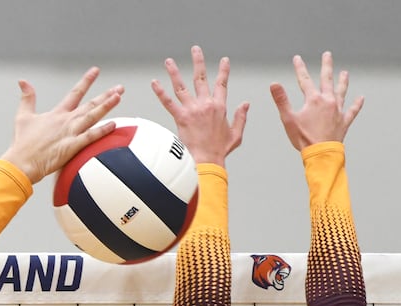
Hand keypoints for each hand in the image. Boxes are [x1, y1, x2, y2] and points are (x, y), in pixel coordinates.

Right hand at [0, 68, 123, 183]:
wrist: (21, 162)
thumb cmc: (22, 143)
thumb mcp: (23, 116)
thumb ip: (27, 98)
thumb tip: (23, 81)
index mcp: (56, 114)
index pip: (75, 93)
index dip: (86, 81)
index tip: (96, 71)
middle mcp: (66, 121)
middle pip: (89, 105)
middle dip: (105, 95)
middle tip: (120, 88)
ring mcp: (70, 133)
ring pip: (92, 117)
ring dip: (106, 106)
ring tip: (118, 97)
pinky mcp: (71, 147)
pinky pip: (90, 137)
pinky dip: (102, 131)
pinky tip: (113, 124)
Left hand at [151, 45, 248, 166]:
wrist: (208, 161)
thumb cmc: (220, 151)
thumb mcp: (236, 134)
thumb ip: (241, 117)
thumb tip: (246, 104)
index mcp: (220, 107)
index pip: (222, 84)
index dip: (223, 71)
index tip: (224, 60)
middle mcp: (206, 104)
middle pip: (201, 78)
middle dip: (198, 62)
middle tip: (195, 49)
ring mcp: (192, 110)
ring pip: (182, 86)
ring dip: (174, 72)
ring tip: (168, 61)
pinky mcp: (181, 118)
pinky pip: (168, 102)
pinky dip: (160, 92)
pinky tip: (154, 82)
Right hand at [269, 51, 363, 150]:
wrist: (321, 153)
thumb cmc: (303, 138)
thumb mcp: (288, 119)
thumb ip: (281, 100)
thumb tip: (273, 84)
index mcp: (313, 100)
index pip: (305, 80)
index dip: (300, 68)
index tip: (297, 58)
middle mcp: (328, 101)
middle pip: (327, 80)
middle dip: (327, 66)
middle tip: (327, 55)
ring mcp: (337, 111)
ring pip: (341, 92)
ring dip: (343, 81)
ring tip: (345, 73)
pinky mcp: (343, 121)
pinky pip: (352, 111)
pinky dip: (356, 104)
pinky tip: (360, 98)